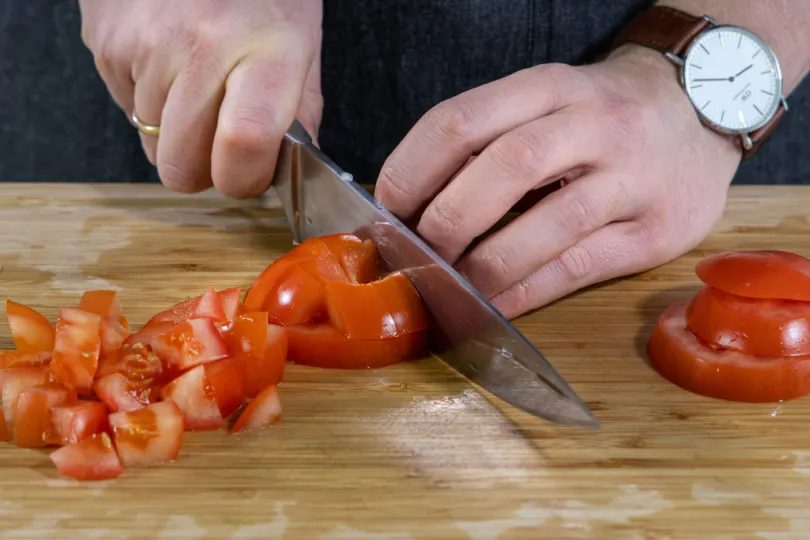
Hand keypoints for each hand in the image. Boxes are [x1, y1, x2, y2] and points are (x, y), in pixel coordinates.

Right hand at [79, 0, 322, 197]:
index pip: (244, 143)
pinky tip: (170, 62)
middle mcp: (201, 47)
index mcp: (266, 50)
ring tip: (197, 82)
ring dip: (175, 132)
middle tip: (220, 138)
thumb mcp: (302, 40)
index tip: (249, 174)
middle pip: (182, 165)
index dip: (243, 178)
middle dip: (202, 168)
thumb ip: (300, 110)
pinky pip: (126, 108)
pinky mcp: (108, 43)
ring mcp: (146, 45)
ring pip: (151, 144)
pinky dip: (149, 100)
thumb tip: (293, 169)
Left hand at [375, 46, 741, 318]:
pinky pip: (578, 267)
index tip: (387, 207)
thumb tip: (414, 203)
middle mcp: (593, 123)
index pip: (462, 120)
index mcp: (549, 87)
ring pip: (546, 224)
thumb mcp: (548, 100)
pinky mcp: (655, 230)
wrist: (702, 109)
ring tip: (449, 287)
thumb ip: (491, 139)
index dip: (412, 168)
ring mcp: (631, 177)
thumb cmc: (603, 115)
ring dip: (484, 266)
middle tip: (416, 254)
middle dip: (446, 221)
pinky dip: (526, 291)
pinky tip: (494, 305)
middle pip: (503, 169)